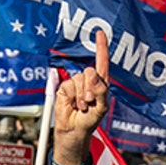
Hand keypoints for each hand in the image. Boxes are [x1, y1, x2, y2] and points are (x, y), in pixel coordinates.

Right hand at [51, 30, 111, 164]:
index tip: (99, 33)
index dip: (101, 47)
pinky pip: (68, 87)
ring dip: (80, 96)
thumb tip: (92, 75)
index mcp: (100, 83)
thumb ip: (100, 91)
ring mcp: (76, 84)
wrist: (74, 131)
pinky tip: (73, 106)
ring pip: (78, 80)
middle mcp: (88, 81)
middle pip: (89, 72)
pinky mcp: (64, 89)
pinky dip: (71, 98)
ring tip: (81, 107)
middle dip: (90, 88)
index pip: (101, 62)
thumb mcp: (101, 108)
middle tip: (89, 102)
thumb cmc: (90, 120)